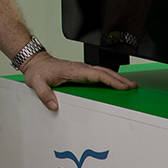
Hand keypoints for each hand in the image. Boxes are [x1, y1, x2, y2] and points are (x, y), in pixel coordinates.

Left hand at [21, 52, 137, 111]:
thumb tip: (54, 106)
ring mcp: (80, 70)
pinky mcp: (80, 72)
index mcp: (73, 70)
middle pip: (104, 72)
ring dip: (116, 77)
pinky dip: (108, 77)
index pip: (96, 74)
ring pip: (102, 72)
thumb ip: (45, 95)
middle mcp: (79, 68)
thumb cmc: (38, 71)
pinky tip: (113, 83)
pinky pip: (97, 74)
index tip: (122, 86)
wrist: (35, 62)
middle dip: (120, 79)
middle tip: (133, 86)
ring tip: (129, 85)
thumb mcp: (37, 83)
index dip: (110, 80)